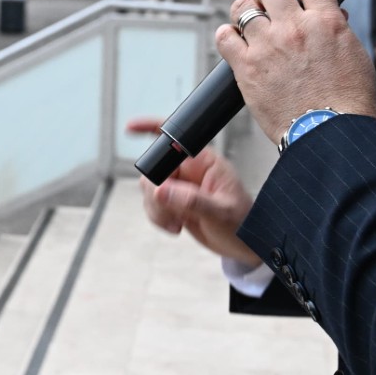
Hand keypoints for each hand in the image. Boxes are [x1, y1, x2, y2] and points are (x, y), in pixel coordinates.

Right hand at [126, 119, 261, 267]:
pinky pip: (153, 204)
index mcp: (204, 162)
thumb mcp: (220, 213)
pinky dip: (157, 217)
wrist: (244, 246)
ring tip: (177, 223)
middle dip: (155, 193)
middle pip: (154, 169)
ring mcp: (181, 186)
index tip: (131, 128)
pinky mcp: (174, 202)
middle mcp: (190, 170)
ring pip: (150, 188)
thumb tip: (160, 191)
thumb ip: (191, 201)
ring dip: (156, 209)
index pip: (175, 139)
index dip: (152, 129)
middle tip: (170, 212)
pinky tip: (176, 227)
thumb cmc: (242, 224)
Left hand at [221, 0, 375, 146]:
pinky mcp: (246, 67)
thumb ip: (337, 31)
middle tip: (269, 4)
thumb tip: (330, 15)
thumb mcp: (355, 56)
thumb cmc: (348, 104)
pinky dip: (227, 36)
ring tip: (251, 25)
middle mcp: (295, 27)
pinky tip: (235, 44)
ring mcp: (268, 45)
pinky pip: (224, 36)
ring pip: (242, 7)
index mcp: (327, 21)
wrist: (331, 136)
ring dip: (245, 12)